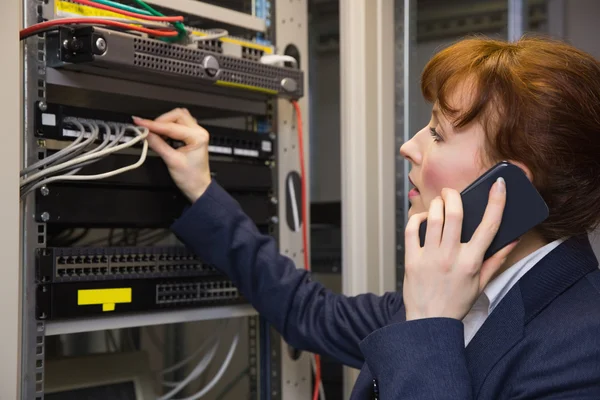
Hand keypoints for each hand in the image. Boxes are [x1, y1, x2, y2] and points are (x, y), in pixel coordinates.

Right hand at [133, 108, 211, 202]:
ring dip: (164, 123)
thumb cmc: (191, 178)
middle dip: (161, 121)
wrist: (198, 187)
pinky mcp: (191, 135)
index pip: (171, 127)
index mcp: (198, 137)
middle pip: (177, 115)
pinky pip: (179, 124)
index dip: (153, 125)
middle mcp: (199, 132)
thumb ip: (157, 144)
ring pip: (177, 118)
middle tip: (149, 130)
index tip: (141, 123)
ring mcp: (196, 133)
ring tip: (155, 133)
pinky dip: (168, 127)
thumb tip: (146, 133)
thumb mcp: (171, 161)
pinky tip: (162, 135)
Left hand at [402, 178, 517, 320]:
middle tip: (452, 191)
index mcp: (471, 262)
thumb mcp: (480, 284)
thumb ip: (496, 260)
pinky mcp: (411, 259)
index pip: (489, 226)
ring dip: (437, 204)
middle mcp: (451, 257)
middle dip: (454, 195)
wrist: (429, 322)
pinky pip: (412, 230)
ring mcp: (429, 257)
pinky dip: (417, 218)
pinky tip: (423, 218)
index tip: (499, 185)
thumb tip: (512, 240)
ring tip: (439, 202)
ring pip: (434, 219)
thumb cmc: (455, 303)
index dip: (496, 202)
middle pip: (455, 215)